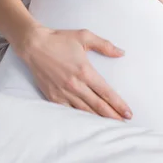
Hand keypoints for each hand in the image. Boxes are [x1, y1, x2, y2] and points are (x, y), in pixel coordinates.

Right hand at [16, 26, 132, 121]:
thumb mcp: (85, 36)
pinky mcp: (53, 97)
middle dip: (113, 116)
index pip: (106, 92)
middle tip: (124, 123)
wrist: (34, 45)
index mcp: (85, 71)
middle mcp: (75, 85)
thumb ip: (104, 45)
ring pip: (85, 111)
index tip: (128, 112)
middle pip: (98, 106)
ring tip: (111, 126)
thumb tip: (121, 52)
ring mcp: (63, 93)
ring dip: (99, 120)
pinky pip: (69, 112)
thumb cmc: (60, 39)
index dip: (118, 104)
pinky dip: (80, 118)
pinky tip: (88, 123)